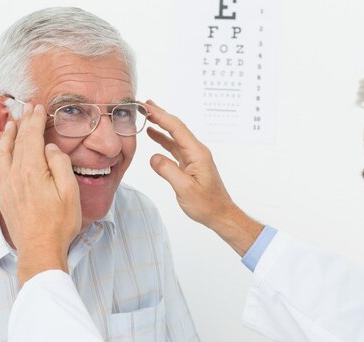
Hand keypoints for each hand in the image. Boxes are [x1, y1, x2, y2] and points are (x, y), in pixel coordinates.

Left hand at [0, 103, 80, 284]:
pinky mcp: (2, 194)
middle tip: (28, 109)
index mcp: (32, 171)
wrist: (40, 248)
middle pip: (18, 141)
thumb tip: (50, 148)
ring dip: (9, 135)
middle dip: (24, 122)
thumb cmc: (59, 223)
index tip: (38, 108)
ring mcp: (5, 185)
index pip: (32, 137)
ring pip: (3, 152)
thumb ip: (60, 165)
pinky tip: (2, 151)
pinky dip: (0, 153)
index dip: (35, 120)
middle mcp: (14, 175)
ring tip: (12, 123)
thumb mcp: (70, 192)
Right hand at [145, 100, 262, 255]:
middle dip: (160, 115)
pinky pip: (175, 147)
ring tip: (146, 115)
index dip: (161, 116)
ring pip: (175, 136)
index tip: (147, 107)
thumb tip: (154, 158)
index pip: (177, 128)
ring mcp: (194, 157)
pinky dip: (163, 139)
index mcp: (197, 153)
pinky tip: (154, 135)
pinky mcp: (191, 164)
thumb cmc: (207, 204)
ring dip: (161, 125)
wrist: (220, 214)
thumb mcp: (185, 189)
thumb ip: (168, 171)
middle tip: (144, 104)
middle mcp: (197, 151)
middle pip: (176, 128)